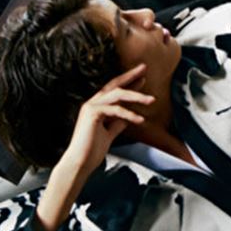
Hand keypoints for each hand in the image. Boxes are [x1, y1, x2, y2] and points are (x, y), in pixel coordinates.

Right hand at [59, 64, 154, 178]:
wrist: (80, 163)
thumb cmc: (92, 151)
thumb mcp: (109, 133)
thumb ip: (117, 123)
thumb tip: (129, 117)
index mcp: (96, 107)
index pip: (114, 90)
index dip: (128, 83)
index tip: (142, 78)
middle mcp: (92, 103)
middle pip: (114, 85)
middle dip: (130, 76)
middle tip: (144, 68)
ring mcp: (91, 107)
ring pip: (117, 94)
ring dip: (136, 96)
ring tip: (151, 100)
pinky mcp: (92, 113)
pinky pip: (115, 110)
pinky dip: (129, 114)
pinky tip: (140, 120)